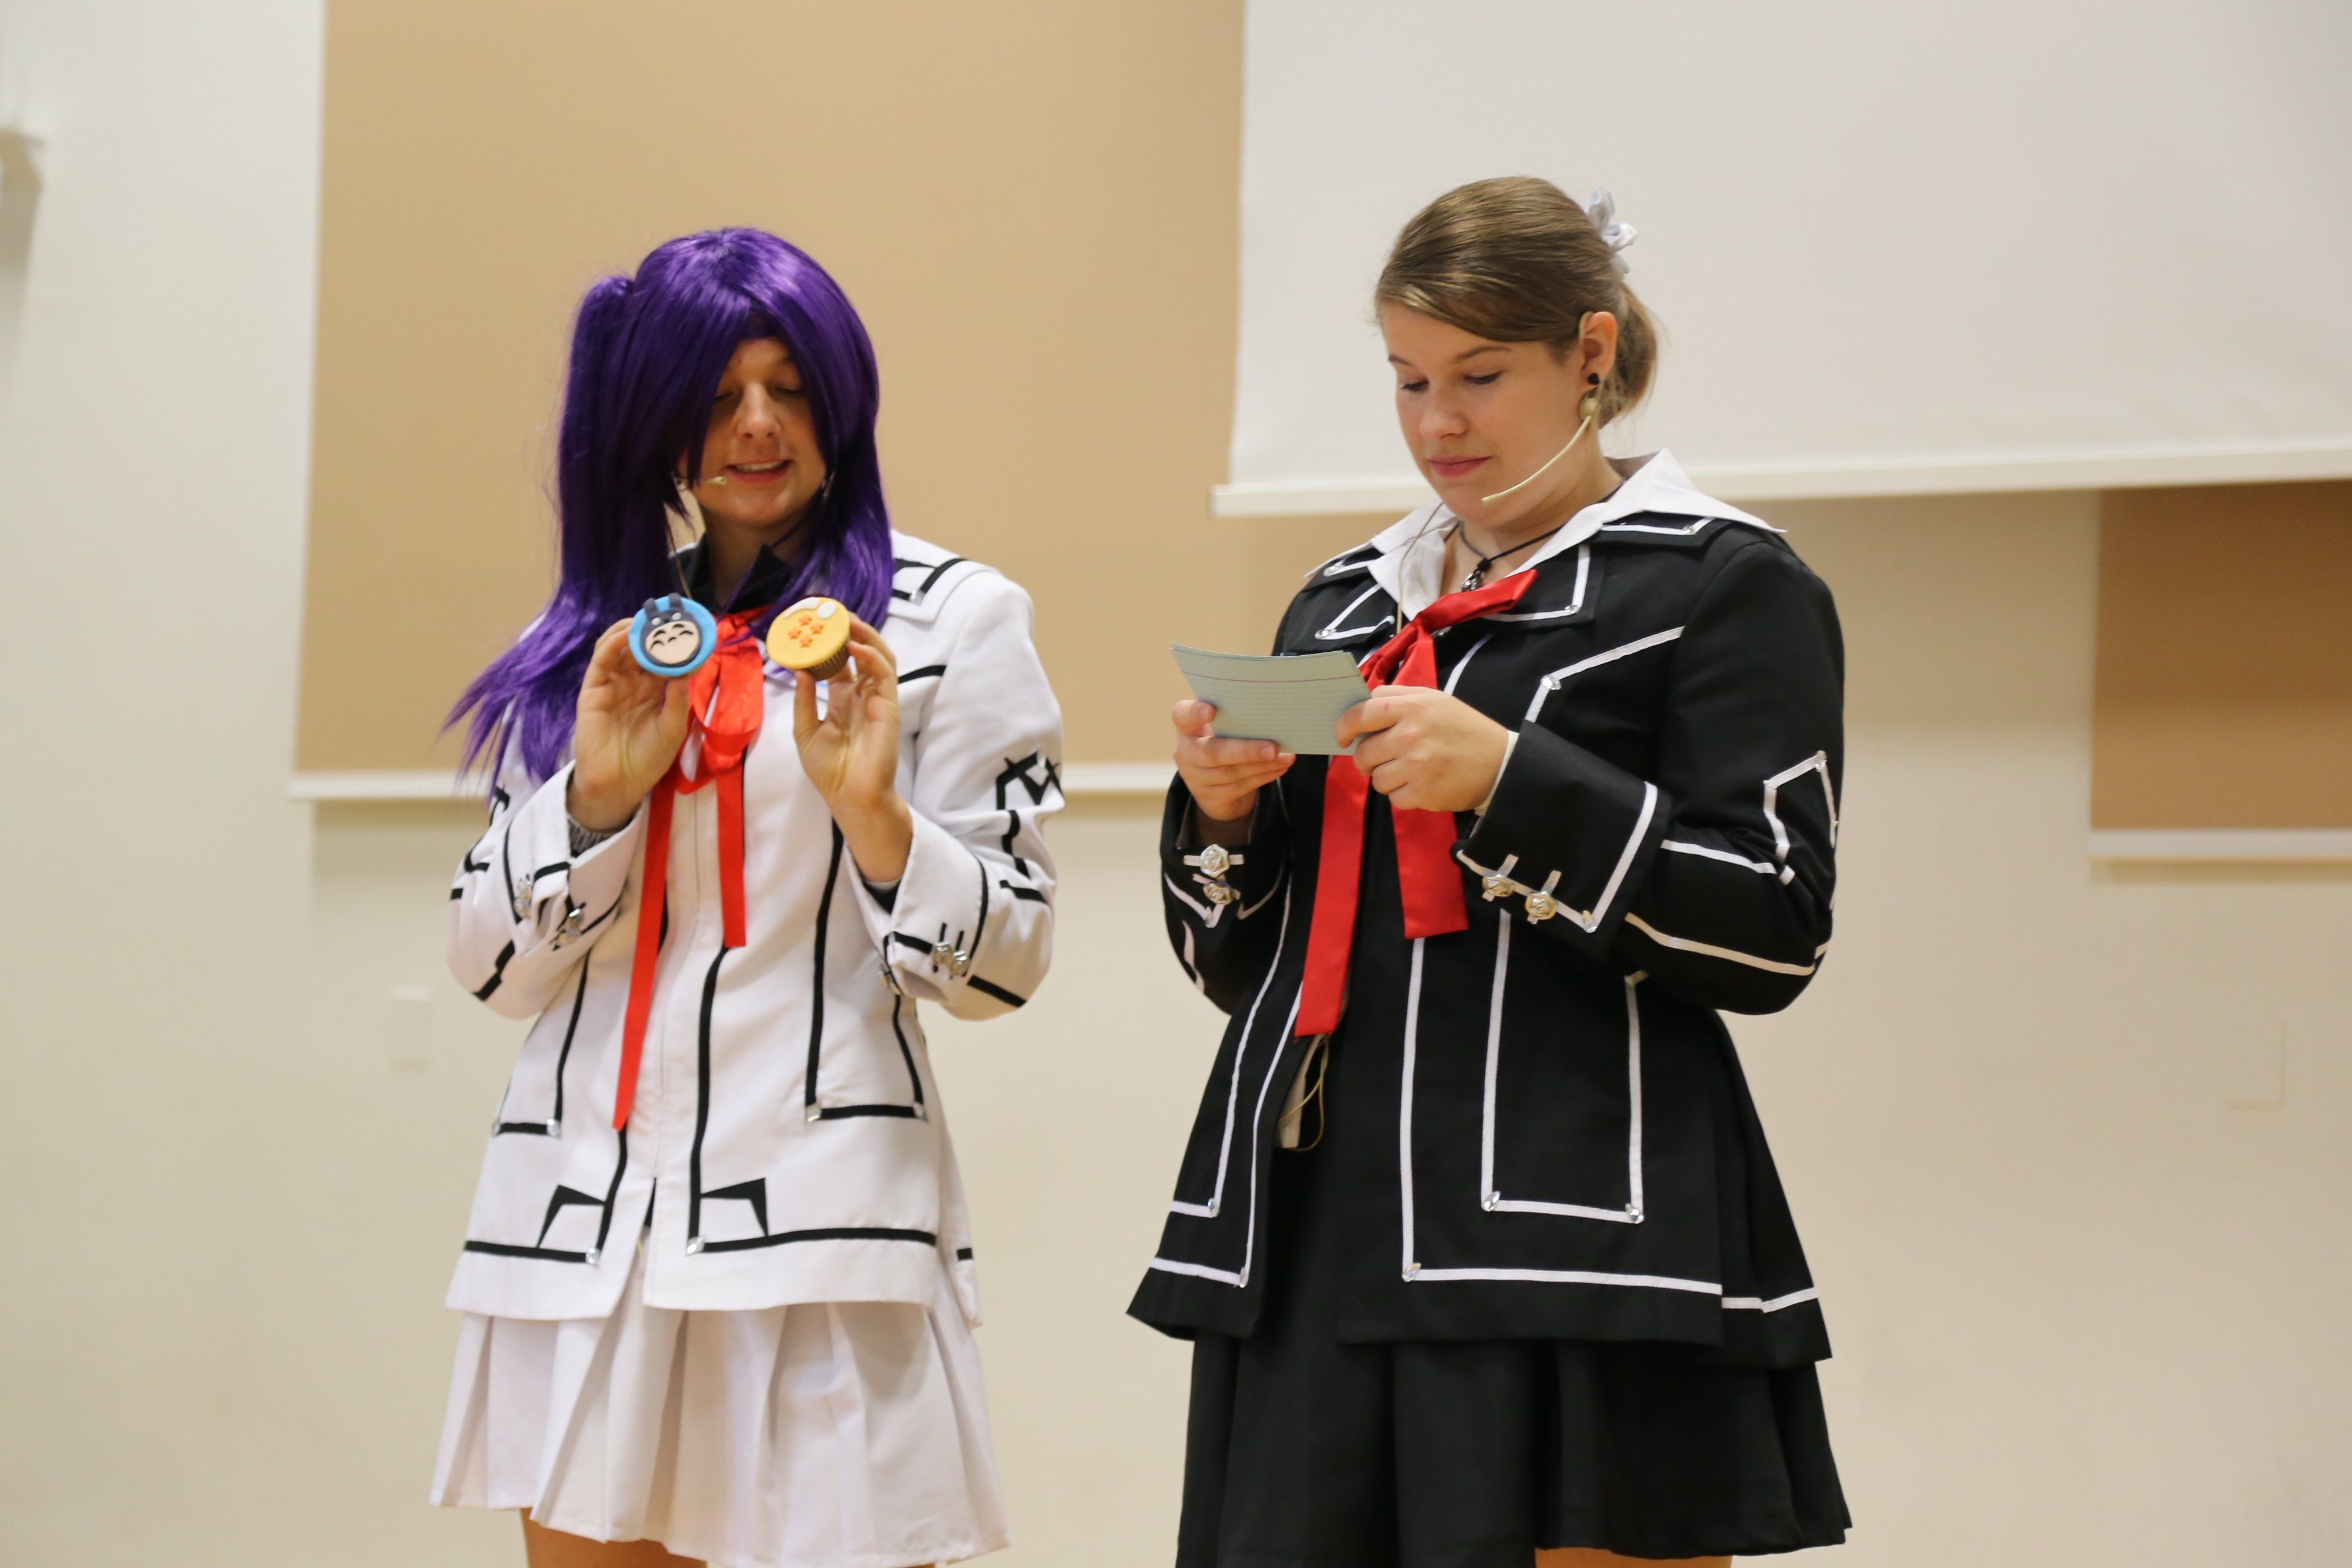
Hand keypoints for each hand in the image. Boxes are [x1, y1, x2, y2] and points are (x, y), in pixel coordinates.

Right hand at [568, 620, 691, 830]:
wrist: (619, 783)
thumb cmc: (648, 759)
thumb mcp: (672, 728)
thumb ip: (678, 698)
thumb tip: (688, 668)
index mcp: (655, 691)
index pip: (667, 658)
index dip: (679, 643)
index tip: (696, 627)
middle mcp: (634, 683)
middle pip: (644, 647)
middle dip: (657, 630)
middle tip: (673, 613)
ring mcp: (613, 683)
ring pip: (621, 647)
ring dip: (634, 630)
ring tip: (650, 618)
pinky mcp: (593, 688)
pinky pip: (602, 659)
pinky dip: (614, 642)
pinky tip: (628, 633)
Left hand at [794, 618, 912, 880]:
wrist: (850, 797)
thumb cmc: (830, 770)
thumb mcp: (805, 731)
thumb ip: (803, 700)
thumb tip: (798, 668)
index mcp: (843, 699)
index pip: (838, 660)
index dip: (827, 641)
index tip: (811, 621)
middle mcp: (862, 694)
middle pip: (861, 651)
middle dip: (849, 628)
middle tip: (830, 609)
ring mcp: (877, 699)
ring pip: (879, 656)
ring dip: (864, 634)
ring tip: (846, 618)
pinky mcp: (888, 707)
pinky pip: (884, 675)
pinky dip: (871, 656)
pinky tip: (854, 646)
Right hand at [1173, 699, 1293, 825]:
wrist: (1213, 781)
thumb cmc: (1222, 740)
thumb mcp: (1222, 727)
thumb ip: (1237, 720)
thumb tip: (1273, 718)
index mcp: (1187, 727)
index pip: (1182, 716)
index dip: (1194, 713)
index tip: (1211, 710)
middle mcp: (1186, 752)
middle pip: (1211, 753)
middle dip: (1244, 751)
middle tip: (1273, 748)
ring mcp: (1195, 777)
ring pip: (1229, 773)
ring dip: (1261, 765)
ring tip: (1285, 757)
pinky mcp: (1209, 796)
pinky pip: (1239, 787)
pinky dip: (1262, 777)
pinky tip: (1279, 768)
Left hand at [1337, 686, 1510, 812]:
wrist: (1501, 763)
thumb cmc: (1463, 728)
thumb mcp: (1434, 700)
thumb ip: (1397, 698)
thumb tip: (1360, 705)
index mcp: (1412, 707)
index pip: (1360, 714)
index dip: (1344, 726)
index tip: (1342, 736)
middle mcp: (1410, 735)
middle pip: (1363, 753)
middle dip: (1367, 759)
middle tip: (1384, 758)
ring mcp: (1416, 766)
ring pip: (1376, 779)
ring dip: (1387, 778)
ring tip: (1410, 771)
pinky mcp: (1423, 793)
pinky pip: (1394, 799)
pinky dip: (1404, 795)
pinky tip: (1422, 785)